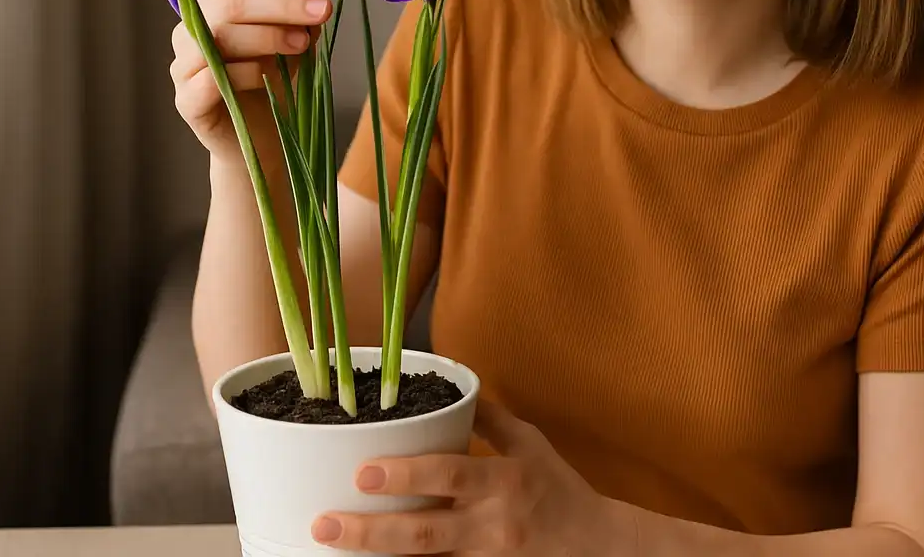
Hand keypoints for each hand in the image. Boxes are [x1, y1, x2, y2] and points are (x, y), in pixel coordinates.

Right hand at [168, 0, 330, 165]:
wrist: (262, 140)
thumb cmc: (273, 83)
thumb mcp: (293, 41)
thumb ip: (296, 11)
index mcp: (214, 4)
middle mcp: (191, 29)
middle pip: (232, 3)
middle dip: (281, 4)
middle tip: (322, 10)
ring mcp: (183, 65)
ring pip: (221, 37)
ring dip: (269, 36)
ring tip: (305, 44)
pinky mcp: (186, 100)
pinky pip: (214, 78)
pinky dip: (249, 73)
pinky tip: (273, 77)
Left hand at [310, 398, 629, 554]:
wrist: (599, 547)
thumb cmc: (559, 489)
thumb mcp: (531, 444)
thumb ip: (488, 419)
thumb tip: (450, 383)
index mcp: (504, 481)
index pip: (451, 476)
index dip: (407, 474)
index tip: (363, 471)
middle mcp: (493, 526)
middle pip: (425, 534)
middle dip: (371, 532)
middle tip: (324, 524)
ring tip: (332, 552)